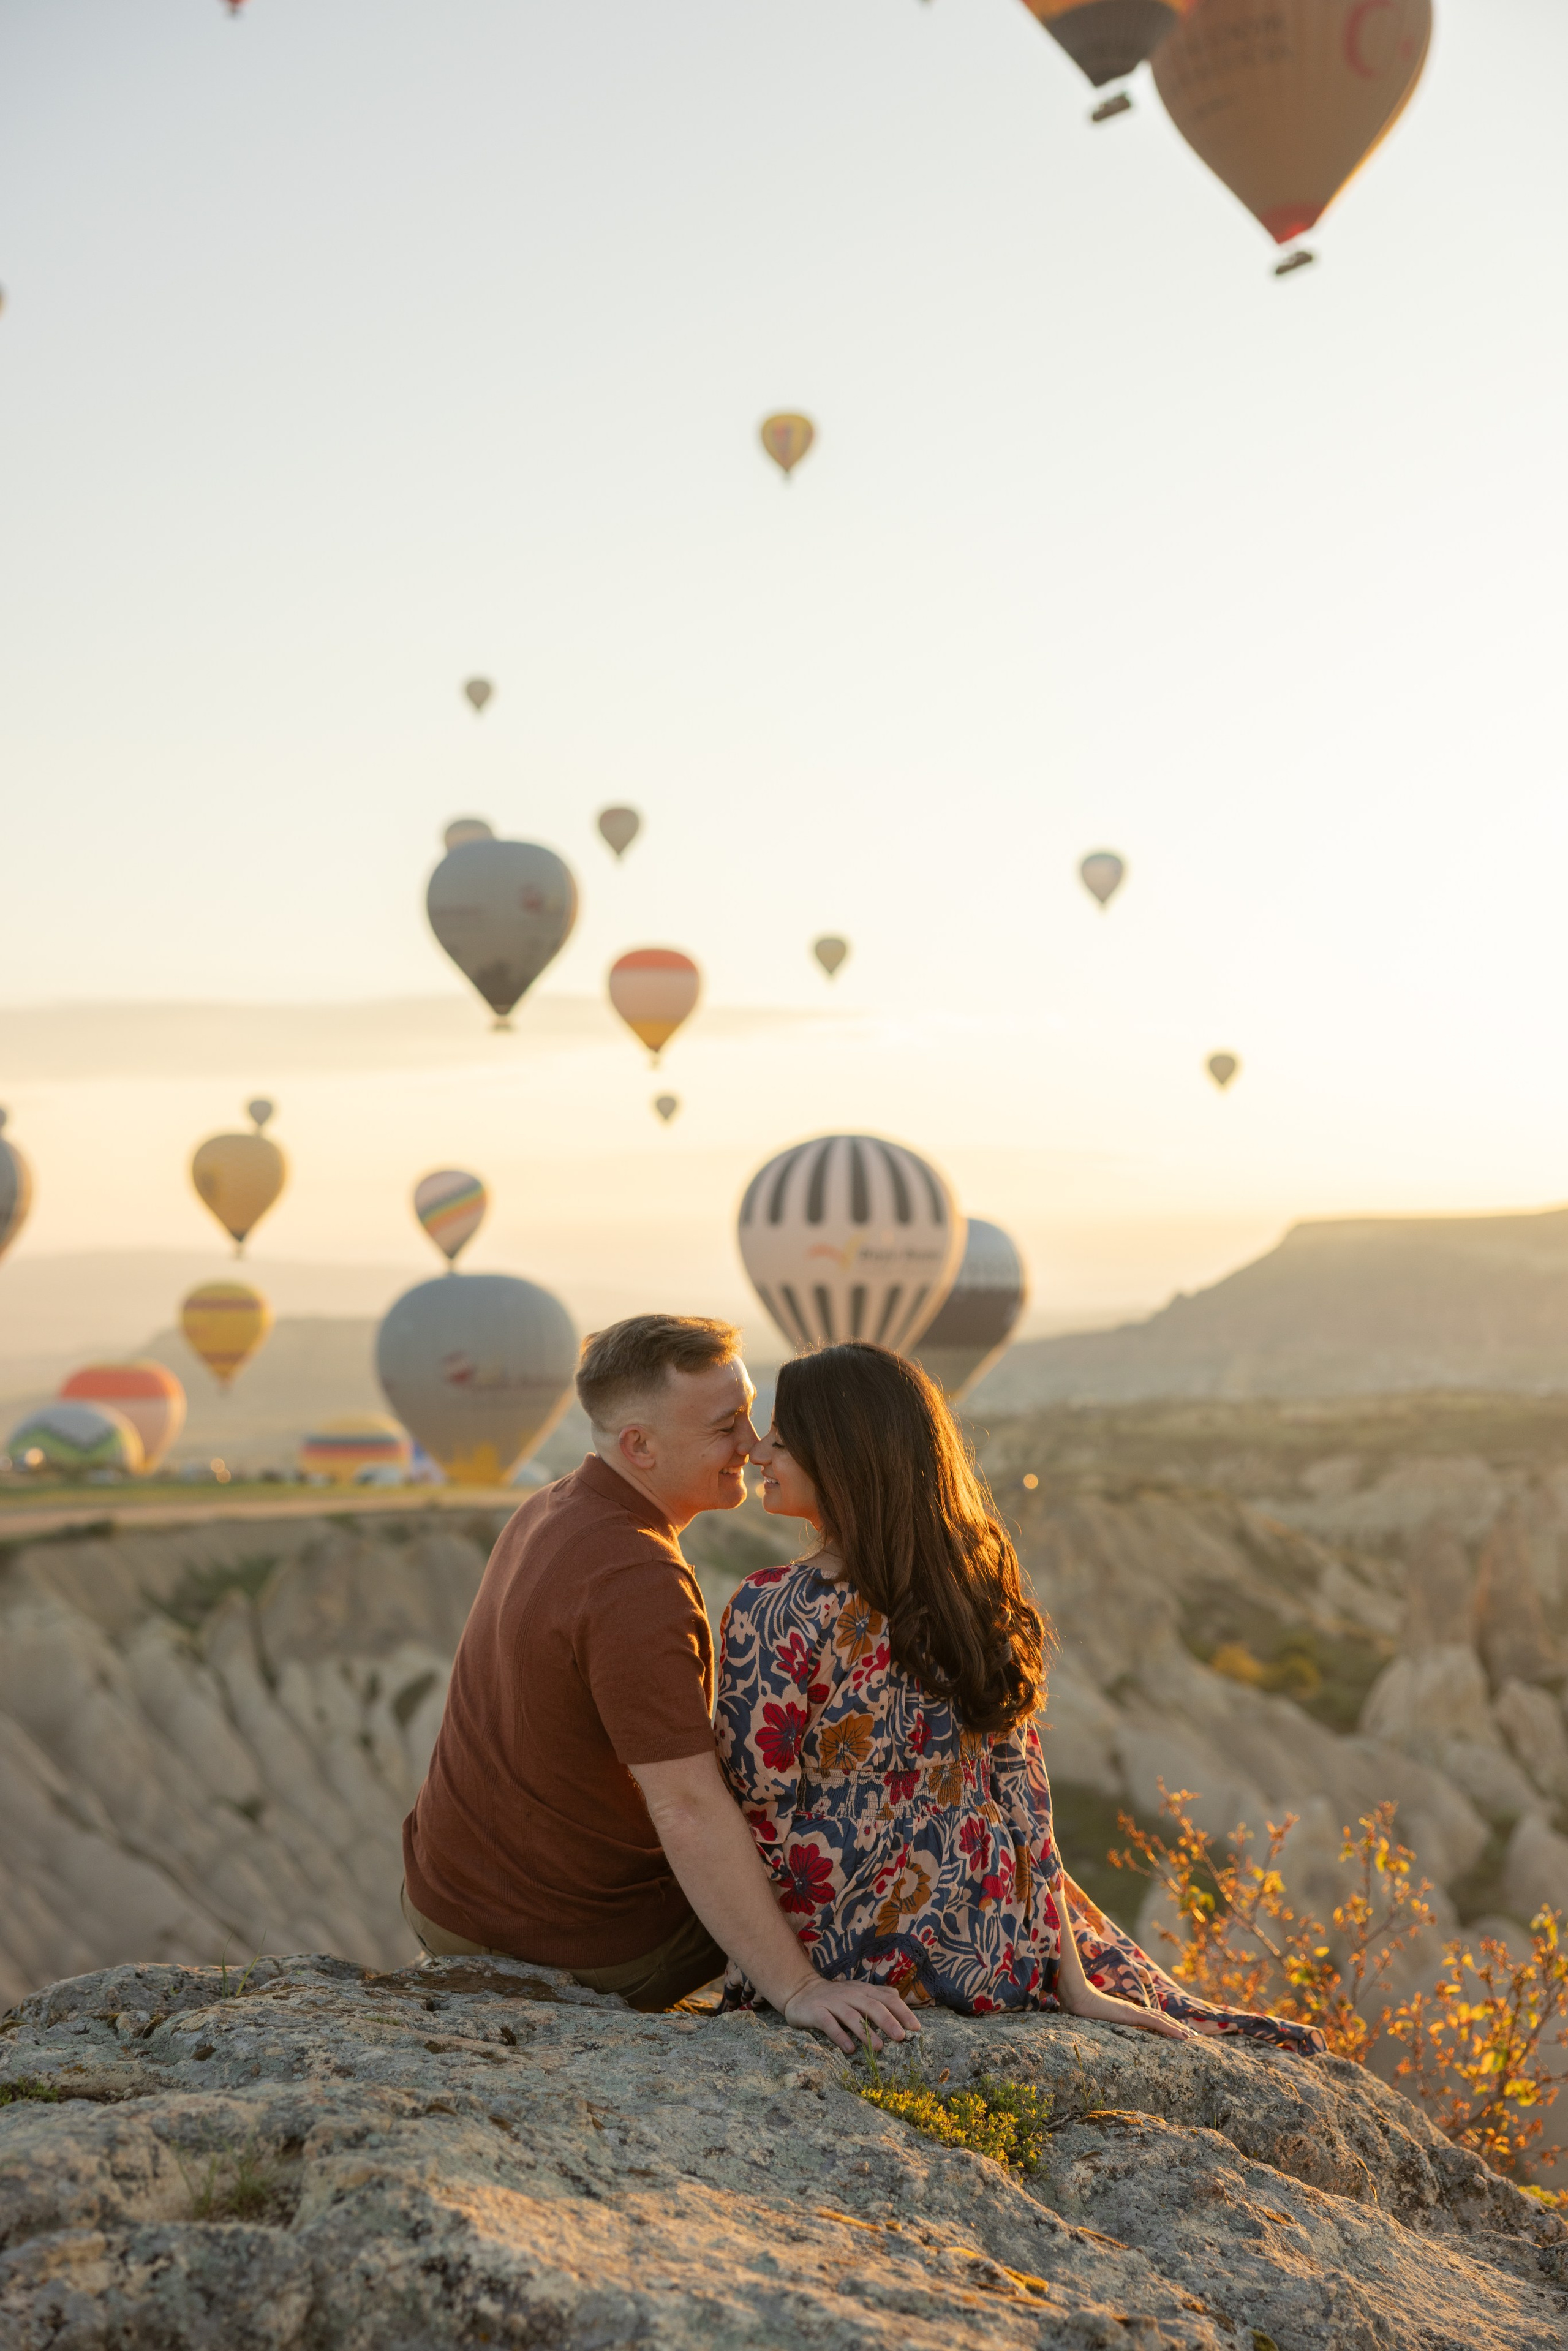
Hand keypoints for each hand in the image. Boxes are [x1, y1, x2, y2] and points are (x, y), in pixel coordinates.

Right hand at [782, 1975, 921, 2054]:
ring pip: (852, 2016)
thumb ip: (877, 1995)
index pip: (886, 1998)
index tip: (916, 2027)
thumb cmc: (836, 1996)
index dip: (902, 2011)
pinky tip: (850, 2049)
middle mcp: (850, 1995)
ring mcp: (833, 2003)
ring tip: (879, 2048)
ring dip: (867, 2032)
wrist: (801, 1991)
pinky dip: (840, 2036)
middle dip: (888, 2022)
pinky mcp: (817, 2012)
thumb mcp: (857, 1992)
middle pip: (872, 2006)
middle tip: (901, 2037)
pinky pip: (830, 2024)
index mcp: (863, 1990)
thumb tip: (899, 2000)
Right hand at [1057, 1978, 1202, 2041]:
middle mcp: (1133, 2011)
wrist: (1075, 1997)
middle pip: (1160, 2018)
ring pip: (1162, 2021)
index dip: (1163, 2023)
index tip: (1175, 2031)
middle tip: (1191, 2036)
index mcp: (1125, 2013)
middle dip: (1176, 2027)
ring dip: (1178, 2029)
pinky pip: (1156, 2023)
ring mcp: (1133, 2012)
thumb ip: (1095, 2023)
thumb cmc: (1079, 2010)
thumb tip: (1087, 2033)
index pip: (1149, 2017)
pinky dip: (1171, 2029)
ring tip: (1191, 2037)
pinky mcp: (1132, 2015)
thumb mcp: (1092, 2022)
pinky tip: (1181, 2036)